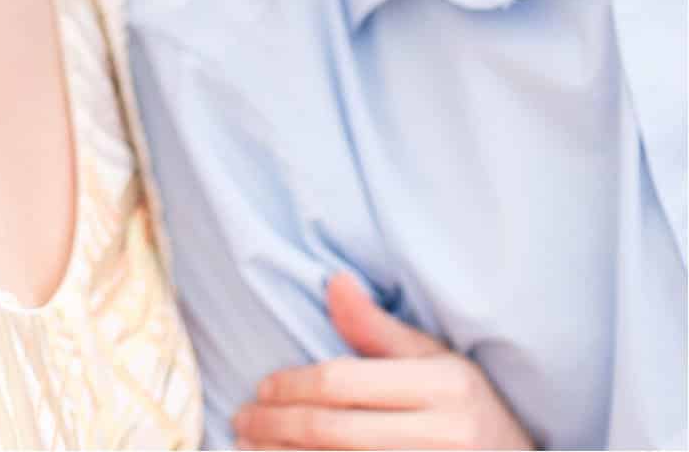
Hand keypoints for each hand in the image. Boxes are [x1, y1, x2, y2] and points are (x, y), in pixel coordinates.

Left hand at [232, 273, 534, 449]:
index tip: (262, 386)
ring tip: (249, 447)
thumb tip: (333, 280)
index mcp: (445, 386)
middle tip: (242, 418)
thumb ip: (380, 330)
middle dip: (276, 425)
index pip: (346, 383)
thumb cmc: (471, 412)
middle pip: (333, 431)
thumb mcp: (440, 362)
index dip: (294, 385)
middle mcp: (444, 435)